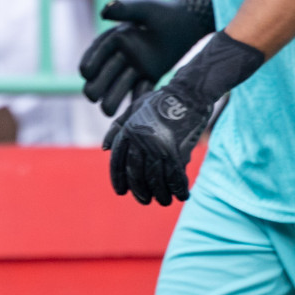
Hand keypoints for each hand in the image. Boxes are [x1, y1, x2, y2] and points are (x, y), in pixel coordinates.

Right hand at [79, 0, 215, 114]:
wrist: (188, 24)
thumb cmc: (164, 12)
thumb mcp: (144, 8)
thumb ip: (124, 9)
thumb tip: (104, 10)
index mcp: (113, 39)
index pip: (97, 53)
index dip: (90, 63)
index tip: (85, 73)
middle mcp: (120, 56)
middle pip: (104, 74)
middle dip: (97, 86)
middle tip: (92, 97)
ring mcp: (134, 68)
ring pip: (119, 86)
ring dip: (112, 98)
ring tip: (108, 112)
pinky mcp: (148, 77)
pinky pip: (141, 91)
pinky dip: (138, 99)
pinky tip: (135, 107)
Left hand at [103, 87, 208, 205]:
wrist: (189, 93)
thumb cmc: (161, 100)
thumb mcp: (134, 108)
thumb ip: (118, 128)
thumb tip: (105, 148)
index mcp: (128, 130)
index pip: (118, 161)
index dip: (118, 178)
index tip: (121, 191)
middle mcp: (141, 140)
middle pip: (136, 174)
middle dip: (140, 191)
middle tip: (144, 200)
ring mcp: (159, 146)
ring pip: (156, 179)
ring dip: (160, 194)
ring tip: (163, 200)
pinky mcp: (177, 150)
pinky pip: (175, 176)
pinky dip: (178, 188)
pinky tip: (181, 195)